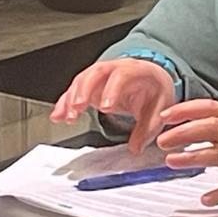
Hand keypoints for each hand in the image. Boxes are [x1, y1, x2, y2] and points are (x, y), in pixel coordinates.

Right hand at [50, 58, 175, 151]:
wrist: (151, 79)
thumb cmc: (154, 92)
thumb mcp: (159, 110)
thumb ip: (148, 130)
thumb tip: (135, 148)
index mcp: (136, 71)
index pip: (122, 75)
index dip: (112, 90)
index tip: (105, 108)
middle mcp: (115, 68)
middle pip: (96, 72)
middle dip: (84, 89)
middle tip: (78, 108)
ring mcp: (100, 75)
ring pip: (82, 80)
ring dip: (71, 97)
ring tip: (67, 116)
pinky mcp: (90, 84)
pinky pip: (74, 90)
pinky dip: (65, 103)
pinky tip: (58, 116)